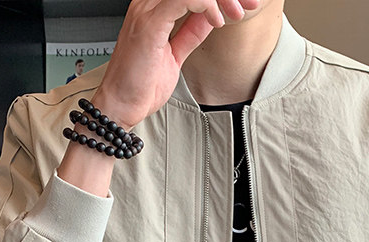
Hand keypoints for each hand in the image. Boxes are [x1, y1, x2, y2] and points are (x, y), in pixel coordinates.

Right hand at [91, 0, 260, 128]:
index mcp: (153, 7)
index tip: (243, 4)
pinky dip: (205, 5)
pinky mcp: (149, 24)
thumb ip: (190, 33)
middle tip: (248, 4)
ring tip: (236, 13)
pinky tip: (217, 20)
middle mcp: (148, 3)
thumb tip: (209, 18)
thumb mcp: (174, 54)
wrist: (121, 106)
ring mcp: (147, 11)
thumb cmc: (140, 85)